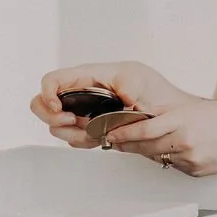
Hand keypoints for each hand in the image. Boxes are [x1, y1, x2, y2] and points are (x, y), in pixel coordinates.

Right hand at [30, 61, 197, 148]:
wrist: (173, 116)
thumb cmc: (157, 92)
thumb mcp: (137, 79)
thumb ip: (119, 86)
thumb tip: (110, 100)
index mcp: (91, 75)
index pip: (53, 80)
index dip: (48, 94)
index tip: (60, 109)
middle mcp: (83, 92)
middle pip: (44, 103)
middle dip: (53, 117)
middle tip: (74, 122)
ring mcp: (86, 111)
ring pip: (57, 125)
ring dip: (70, 132)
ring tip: (92, 131)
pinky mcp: (92, 128)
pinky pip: (74, 138)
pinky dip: (81, 141)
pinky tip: (97, 138)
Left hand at [106, 100, 216, 176]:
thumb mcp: (192, 108)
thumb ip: (166, 114)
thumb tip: (141, 117)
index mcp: (182, 121)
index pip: (144, 130)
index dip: (123, 132)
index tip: (110, 132)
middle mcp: (184, 142)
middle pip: (145, 147)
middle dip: (126, 144)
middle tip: (113, 140)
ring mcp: (190, 159)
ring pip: (157, 158)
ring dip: (143, 152)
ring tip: (133, 145)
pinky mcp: (195, 171)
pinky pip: (172, 166)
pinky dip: (165, 159)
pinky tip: (165, 152)